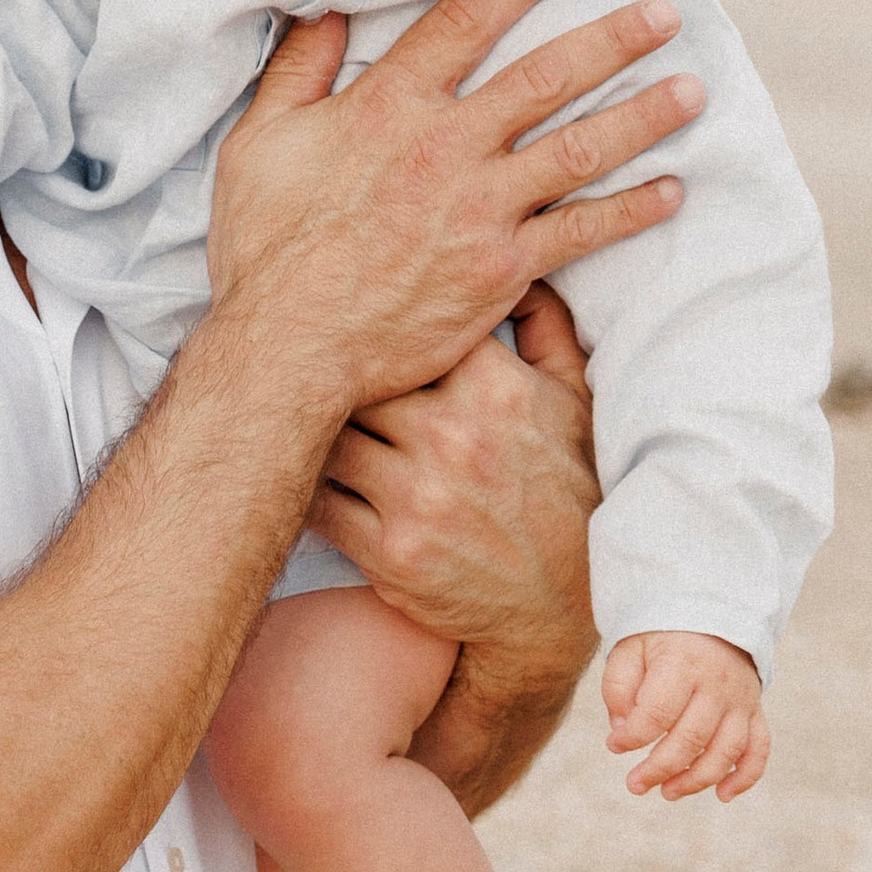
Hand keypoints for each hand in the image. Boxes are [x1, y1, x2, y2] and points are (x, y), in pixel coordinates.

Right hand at [209, 0, 701, 412]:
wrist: (288, 347)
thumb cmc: (266, 249)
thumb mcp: (259, 145)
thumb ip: (296, 71)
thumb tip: (321, 11)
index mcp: (389, 107)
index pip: (467, 21)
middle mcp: (447, 146)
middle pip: (547, 76)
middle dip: (613, 40)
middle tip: (663, 14)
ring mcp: (481, 207)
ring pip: (581, 147)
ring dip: (643, 116)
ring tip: (691, 90)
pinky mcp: (502, 267)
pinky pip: (583, 232)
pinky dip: (632, 210)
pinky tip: (671, 190)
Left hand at [313, 284, 598, 661]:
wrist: (562, 603)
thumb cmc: (565, 491)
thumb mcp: (574, 403)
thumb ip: (545, 330)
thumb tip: (516, 268)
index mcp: (496, 390)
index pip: (410, 332)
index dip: (377, 330)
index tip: (353, 328)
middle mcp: (455, 438)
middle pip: (357, 381)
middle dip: (336, 379)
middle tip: (301, 367)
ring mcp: (419, 497)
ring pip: (329, 438)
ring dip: (314, 433)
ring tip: (297, 420)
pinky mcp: (389, 552)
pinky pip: (319, 503)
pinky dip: (305, 487)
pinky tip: (302, 474)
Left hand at [603, 628, 768, 800]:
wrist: (712, 615)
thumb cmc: (661, 639)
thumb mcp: (630, 649)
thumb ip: (618, 687)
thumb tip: (622, 728)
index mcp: (682, 664)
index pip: (657, 712)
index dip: (633, 737)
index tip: (614, 745)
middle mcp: (717, 684)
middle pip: (691, 738)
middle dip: (659, 769)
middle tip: (634, 785)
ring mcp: (740, 700)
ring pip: (726, 750)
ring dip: (697, 779)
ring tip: (667, 793)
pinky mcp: (755, 711)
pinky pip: (759, 749)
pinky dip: (745, 776)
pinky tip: (723, 795)